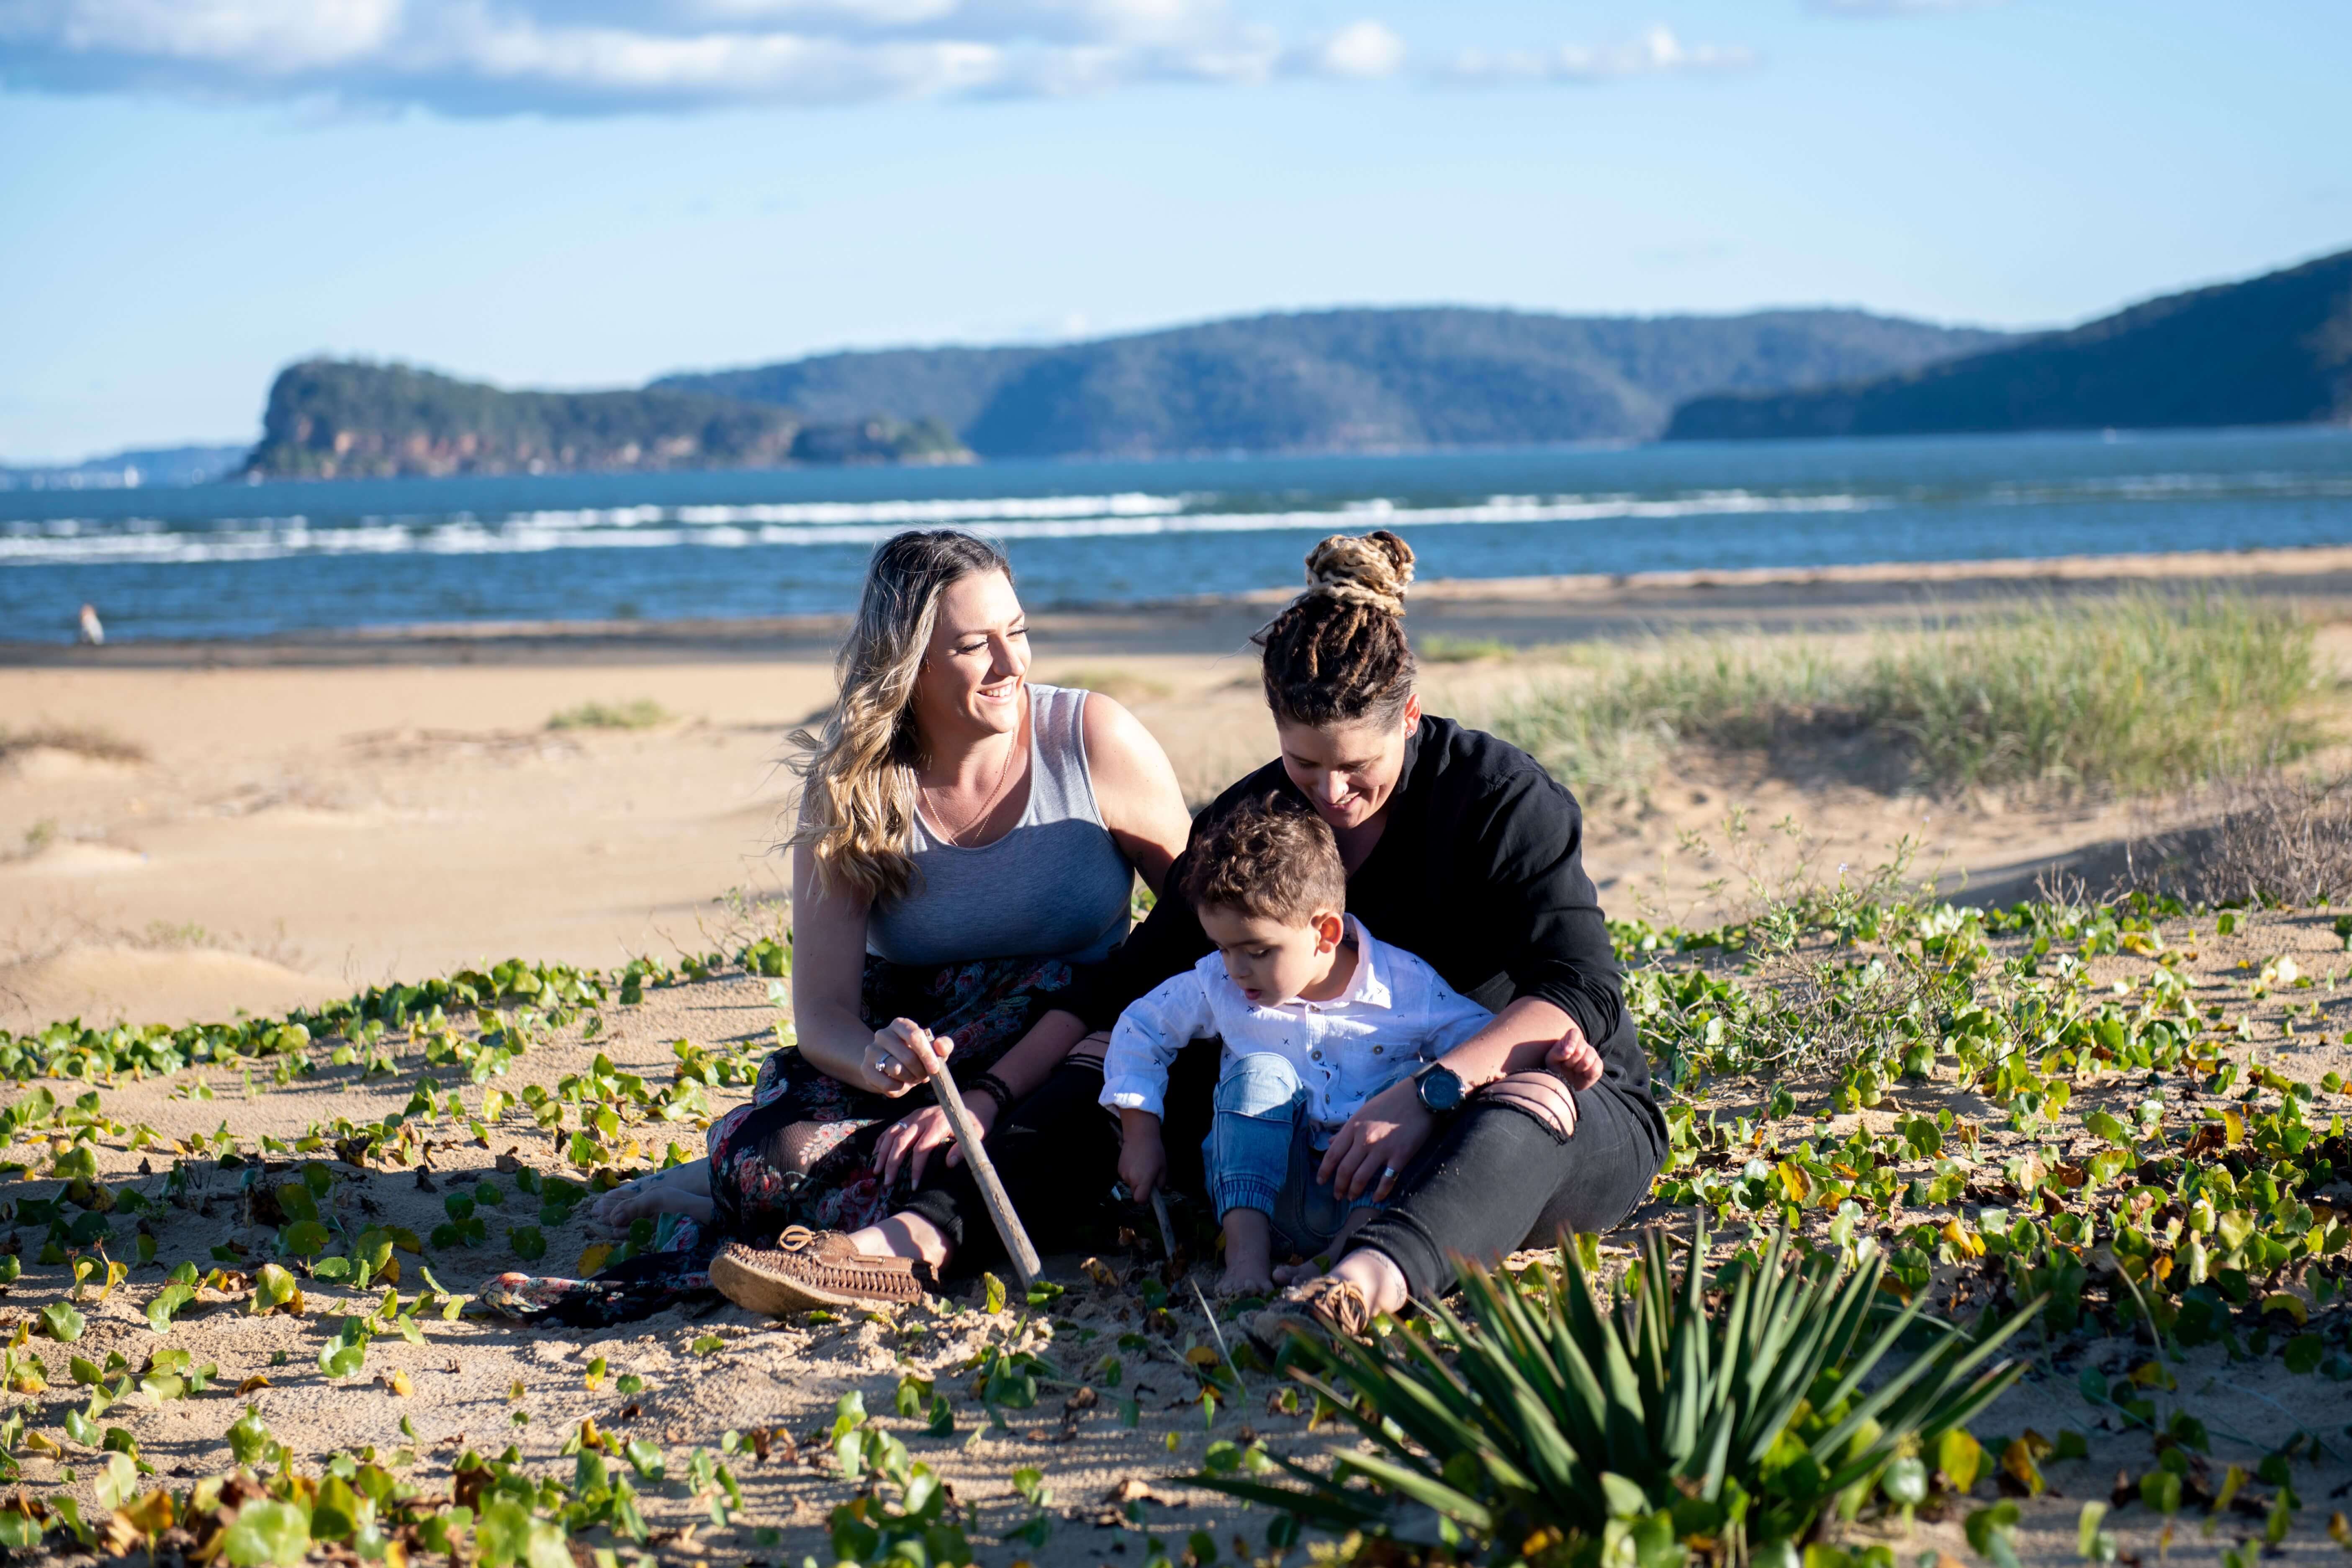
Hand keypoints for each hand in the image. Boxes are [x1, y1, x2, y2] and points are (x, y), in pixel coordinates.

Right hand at [862, 1018, 952, 1097]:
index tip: (935, 1068)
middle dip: (921, 1070)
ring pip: (896, 1070)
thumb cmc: (916, 1055)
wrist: (891, 1067)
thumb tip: (941, 1047)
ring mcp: (871, 1051)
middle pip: (907, 1056)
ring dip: (910, 1078)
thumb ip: (943, 1045)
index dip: (927, 1054)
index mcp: (900, 1024)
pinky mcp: (866, 1069)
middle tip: (925, 1075)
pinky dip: (899, 1088)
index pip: (914, 1035)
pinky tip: (901, 1084)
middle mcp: (882, 1034)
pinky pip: (886, 1084)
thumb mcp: (933, 1049)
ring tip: (913, 1077)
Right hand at [871, 1097, 993, 1186]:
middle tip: (888, 1183)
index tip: (914, 1185)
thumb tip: (948, 1165)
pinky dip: (882, 1139)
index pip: (922, 1148)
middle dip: (892, 1163)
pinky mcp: (912, 1114)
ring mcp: (915, 1115)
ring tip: (876, 1171)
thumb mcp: (975, 1135)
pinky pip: (893, 1126)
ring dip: (883, 1153)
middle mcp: (923, 1118)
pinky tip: (876, 1153)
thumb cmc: (973, 1123)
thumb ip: (962, 1149)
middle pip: (902, 1141)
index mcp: (939, 1123)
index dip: (916, 1168)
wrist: (974, 1102)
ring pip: (893, 1133)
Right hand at [1117, 1116, 1166, 1205]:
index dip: (1145, 1199)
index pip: (1140, 1200)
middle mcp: (1131, 1179)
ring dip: (1136, 1180)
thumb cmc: (1154, 1151)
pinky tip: (1135, 1163)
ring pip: (1130, 1184)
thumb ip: (1161, 1183)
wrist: (1140, 1136)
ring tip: (1142, 1167)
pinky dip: (1130, 1174)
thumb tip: (1157, 1191)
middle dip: (1141, 1189)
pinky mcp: (1119, 1169)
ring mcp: (1123, 1174)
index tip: (1150, 1193)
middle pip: (1135, 1193)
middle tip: (1148, 1178)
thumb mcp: (1163, 1168)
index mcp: (1143, 1180)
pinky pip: (1126, 1177)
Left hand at [1318, 1079, 1434, 1202]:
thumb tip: (1330, 1142)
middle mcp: (1364, 1139)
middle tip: (1337, 1196)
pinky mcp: (1400, 1157)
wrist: (1420, 1097)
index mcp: (1353, 1126)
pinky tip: (1376, 1198)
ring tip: (1351, 1198)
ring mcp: (1382, 1149)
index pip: (1333, 1154)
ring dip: (1354, 1191)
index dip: (1324, 1171)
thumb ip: (1347, 1129)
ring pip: (1361, 1178)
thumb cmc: (1392, 1101)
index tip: (1320, 1181)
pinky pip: (1387, 1180)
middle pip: (1345, 1170)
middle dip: (1338, 1186)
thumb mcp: (1364, 1110)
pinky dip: (1379, 1192)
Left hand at [1548, 1025, 1601, 1091]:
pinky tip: (1582, 1074)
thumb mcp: (1551, 1060)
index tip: (1567, 1052)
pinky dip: (1586, 1075)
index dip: (1571, 1042)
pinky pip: (1594, 1070)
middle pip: (1579, 1050)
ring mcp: (1593, 1054)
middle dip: (1570, 1062)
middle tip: (1566, 1065)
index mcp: (1571, 1038)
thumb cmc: (1557, 1067)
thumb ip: (1557, 1053)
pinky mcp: (1599, 1065)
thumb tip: (1568, 1051)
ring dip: (1577, 1068)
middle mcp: (1584, 1044)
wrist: (1565, 1081)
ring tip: (1574, 1070)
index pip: (1574, 1033)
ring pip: (1587, 1060)